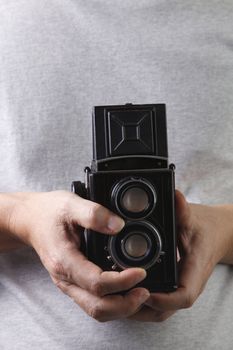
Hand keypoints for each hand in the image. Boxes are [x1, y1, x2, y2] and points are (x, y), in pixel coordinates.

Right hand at [8, 191, 149, 320]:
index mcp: (64, 261)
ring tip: (140, 294)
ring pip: (96, 309)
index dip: (122, 281)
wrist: (31, 219)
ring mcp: (68, 283)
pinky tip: (126, 291)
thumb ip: (93, 214)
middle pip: (98, 307)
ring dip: (120, 307)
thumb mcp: (70, 204)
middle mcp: (65, 278)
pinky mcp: (73, 282)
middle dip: (125, 304)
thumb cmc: (48, 213)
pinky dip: (113, 302)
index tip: (141, 272)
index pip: (97, 283)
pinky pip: (93, 301)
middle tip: (145, 291)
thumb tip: (118, 225)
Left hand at [129, 190, 232, 321]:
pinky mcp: (173, 287)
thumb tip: (175, 196)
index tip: (143, 290)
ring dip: (136, 308)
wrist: (216, 235)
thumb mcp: (193, 218)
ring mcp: (180, 288)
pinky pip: (157, 304)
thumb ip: (183, 210)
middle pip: (164, 310)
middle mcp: (187, 284)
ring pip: (158, 311)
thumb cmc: (204, 229)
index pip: (183, 296)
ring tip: (113, 297)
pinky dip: (140, 302)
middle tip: (116, 296)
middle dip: (140, 308)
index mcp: (195, 270)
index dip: (163, 299)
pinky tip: (122, 293)